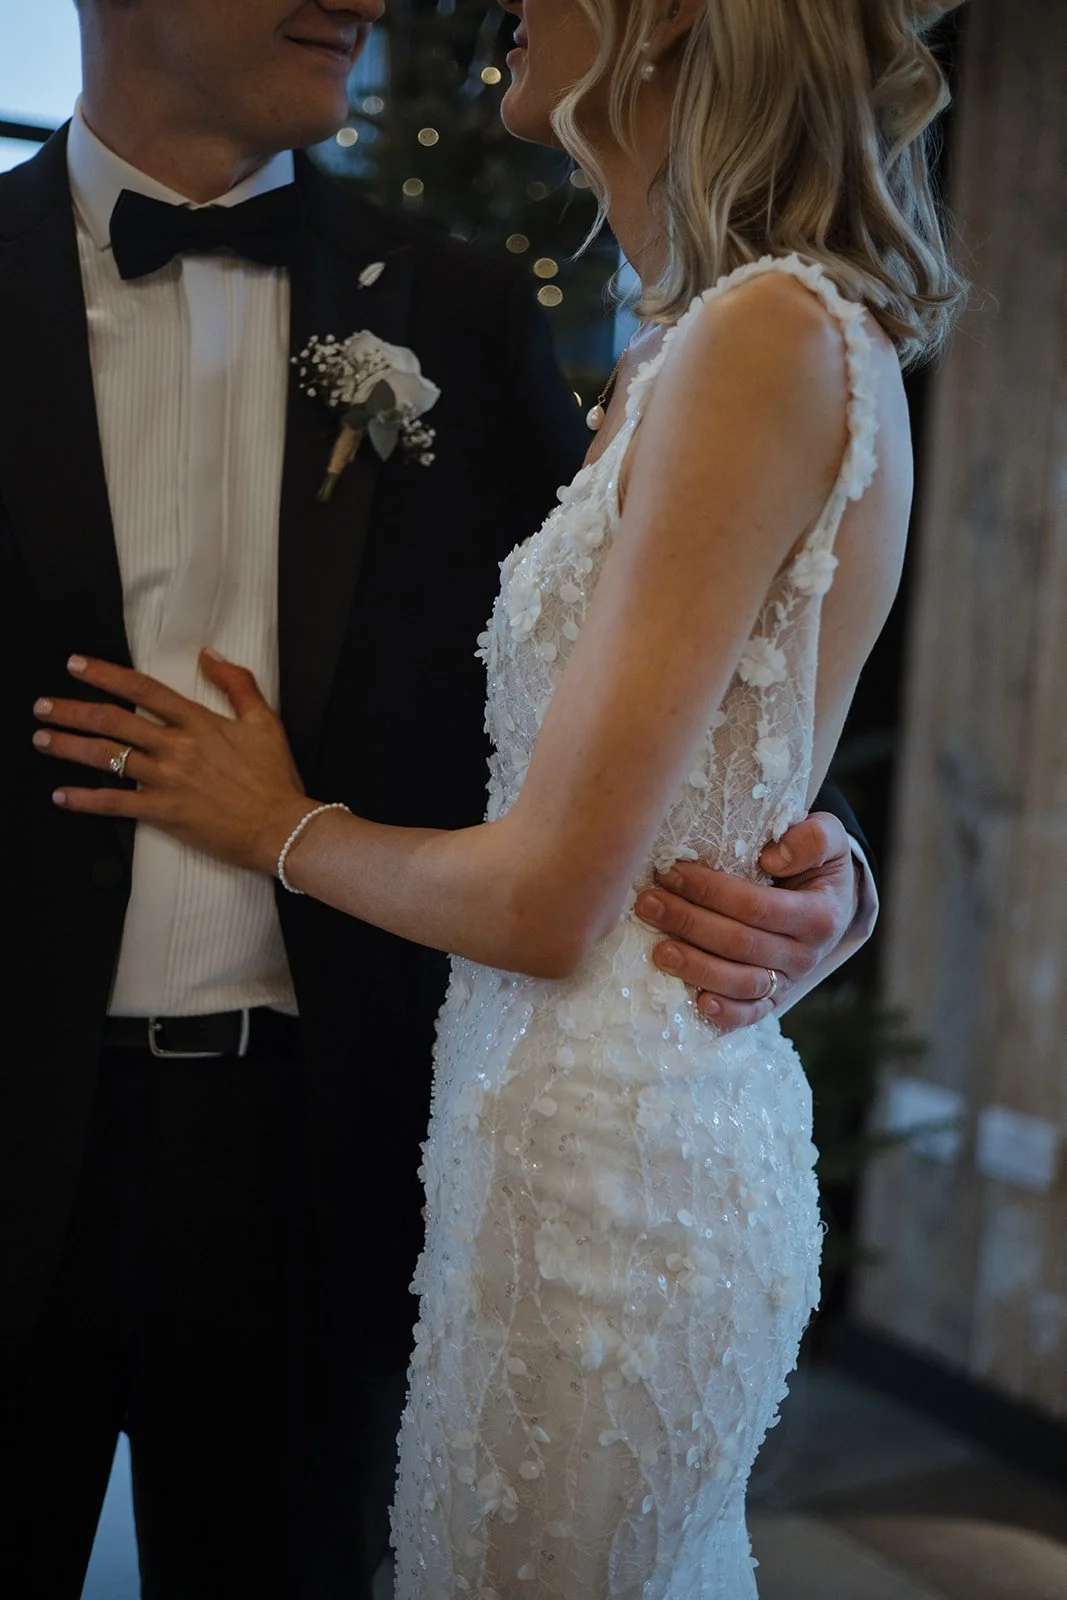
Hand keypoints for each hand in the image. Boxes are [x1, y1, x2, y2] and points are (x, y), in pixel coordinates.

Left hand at [33, 652, 311, 872]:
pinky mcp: (164, 812)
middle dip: (72, 711)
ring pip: (107, 757)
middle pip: (114, 721)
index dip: (105, 675)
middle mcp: (177, 747)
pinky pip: (115, 804)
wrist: (281, 826)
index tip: (76, 665)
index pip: (142, 690)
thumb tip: (209, 654)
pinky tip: (61, 795)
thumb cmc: (275, 777)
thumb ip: (237, 683)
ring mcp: (167, 780)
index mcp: (199, 722)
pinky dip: (85, 800)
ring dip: (69, 747)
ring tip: (41, 740)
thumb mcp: (265, 721)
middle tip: (42, 706)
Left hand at [633, 812, 858, 1028]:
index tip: (671, 872)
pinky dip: (726, 1013)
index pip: (756, 906)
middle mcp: (805, 953)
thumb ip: (812, 839)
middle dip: (689, 923)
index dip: (711, 891)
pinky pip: (751, 1013)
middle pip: (740, 944)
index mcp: (818, 914)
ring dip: (696, 967)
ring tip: (658, 950)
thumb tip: (773, 859)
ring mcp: (789, 980)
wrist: (833, 902)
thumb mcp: (828, 837)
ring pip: (741, 983)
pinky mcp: (774, 998)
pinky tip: (697, 1003)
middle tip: (648, 904)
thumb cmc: (815, 862)